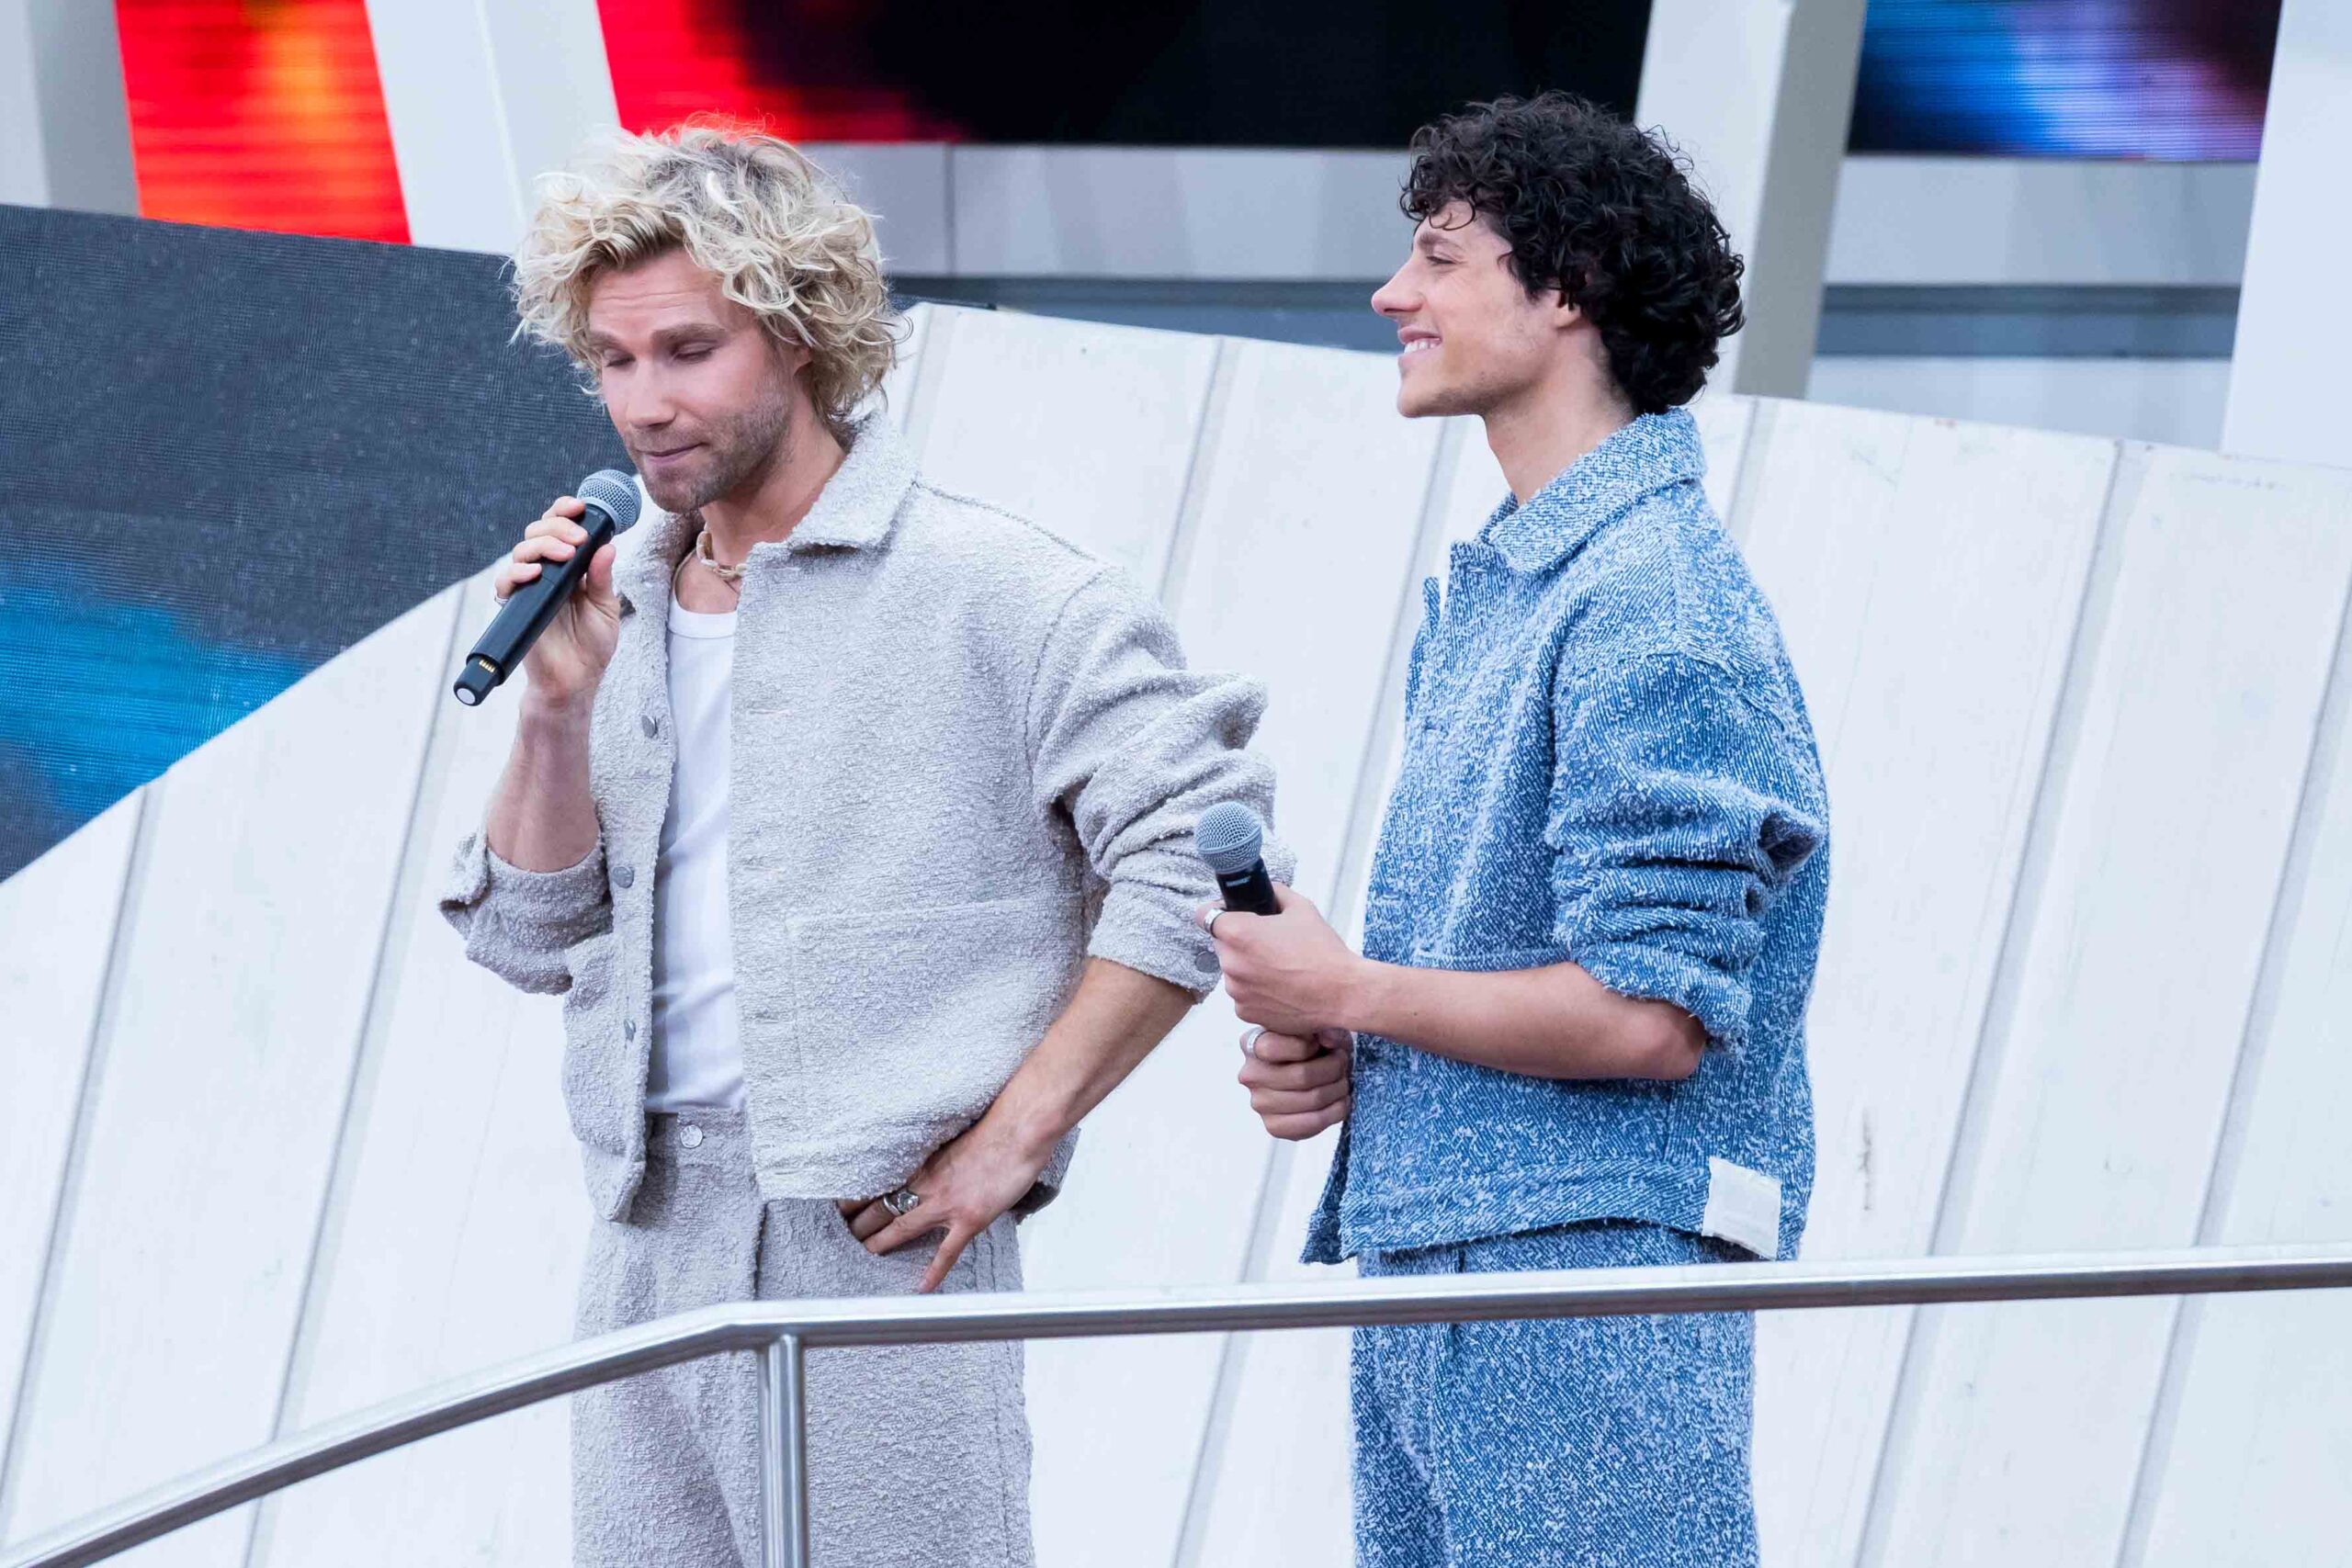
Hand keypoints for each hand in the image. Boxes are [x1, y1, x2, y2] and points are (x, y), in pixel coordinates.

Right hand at [494, 497, 621, 708]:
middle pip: (538, 532)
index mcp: (569, 567)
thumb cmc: (592, 644)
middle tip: (578, 540)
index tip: (580, 506)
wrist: (576, 680)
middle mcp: (547, 572)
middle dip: (557, 527)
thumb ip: (603, 577)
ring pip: (522, 550)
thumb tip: (607, 546)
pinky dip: (518, 572)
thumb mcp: (606, 607)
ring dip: (543, 545)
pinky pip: (506, 582)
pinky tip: (536, 572)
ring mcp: (529, 587)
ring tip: (565, 554)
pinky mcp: (515, 606)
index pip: (560, 528)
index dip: (565, 511)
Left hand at [839, 1117, 1050, 1293]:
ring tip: (865, 1254)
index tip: (843, 1206)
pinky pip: (947, 1252)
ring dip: (880, 1243)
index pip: (879, 1184)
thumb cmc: (993, 1129)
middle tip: (846, 1236)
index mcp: (922, 1165)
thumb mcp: (953, 1140)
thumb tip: (933, 1166)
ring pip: (902, 1229)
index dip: (858, 1198)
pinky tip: (923, 1287)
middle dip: (861, 1225)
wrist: (1018, 1132)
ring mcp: (946, 1205)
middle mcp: (927, 1186)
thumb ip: (938, 1159)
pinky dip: (934, 1271)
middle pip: (882, 1209)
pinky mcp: (969, 1220)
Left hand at [1197, 885, 1365, 1035]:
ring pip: (1232, 970)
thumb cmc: (1323, 951)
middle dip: (1238, 940)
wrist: (1342, 993)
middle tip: (1268, 943)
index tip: (1229, 914)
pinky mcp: (1245, 1012)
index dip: (1216, 911)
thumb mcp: (1302, 908)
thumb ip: (1276, 893)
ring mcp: (1236, 991)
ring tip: (1279, 968)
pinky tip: (1280, 987)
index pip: (1203, 915)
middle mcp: (1230, 963)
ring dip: (1247, 967)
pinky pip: (1243, 994)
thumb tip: (1266, 889)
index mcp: (1238, 933)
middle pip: (1221, 944)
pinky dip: (1255, 990)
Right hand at [1239, 1026, 1351, 1139]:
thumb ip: (1323, 1027)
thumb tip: (1328, 1039)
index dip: (1307, 1046)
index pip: (1273, 1048)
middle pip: (1301, 1076)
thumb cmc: (1315, 1046)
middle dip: (1333, 1069)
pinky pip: (1312, 1123)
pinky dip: (1335, 1111)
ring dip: (1338, 1090)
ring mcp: (1259, 1103)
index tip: (1321, 1044)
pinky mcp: (1273, 1126)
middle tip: (1343, 1063)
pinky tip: (1340, 1100)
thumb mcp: (1319, 1026)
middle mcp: (1250, 1075)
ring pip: (1312, 1099)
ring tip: (1343, 1081)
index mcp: (1252, 1043)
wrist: (1316, 1074)